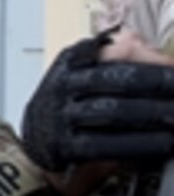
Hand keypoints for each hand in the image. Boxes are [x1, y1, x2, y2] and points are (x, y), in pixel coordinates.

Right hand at [22, 28, 173, 171]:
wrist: (34, 142)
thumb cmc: (71, 104)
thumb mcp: (85, 72)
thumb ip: (122, 57)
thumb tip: (163, 58)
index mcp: (72, 60)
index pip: (115, 48)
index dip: (152, 57)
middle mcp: (63, 84)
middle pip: (118, 78)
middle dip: (159, 84)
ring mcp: (60, 116)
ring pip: (113, 111)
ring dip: (154, 114)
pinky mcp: (63, 146)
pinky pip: (105, 145)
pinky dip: (139, 144)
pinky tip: (163, 143)